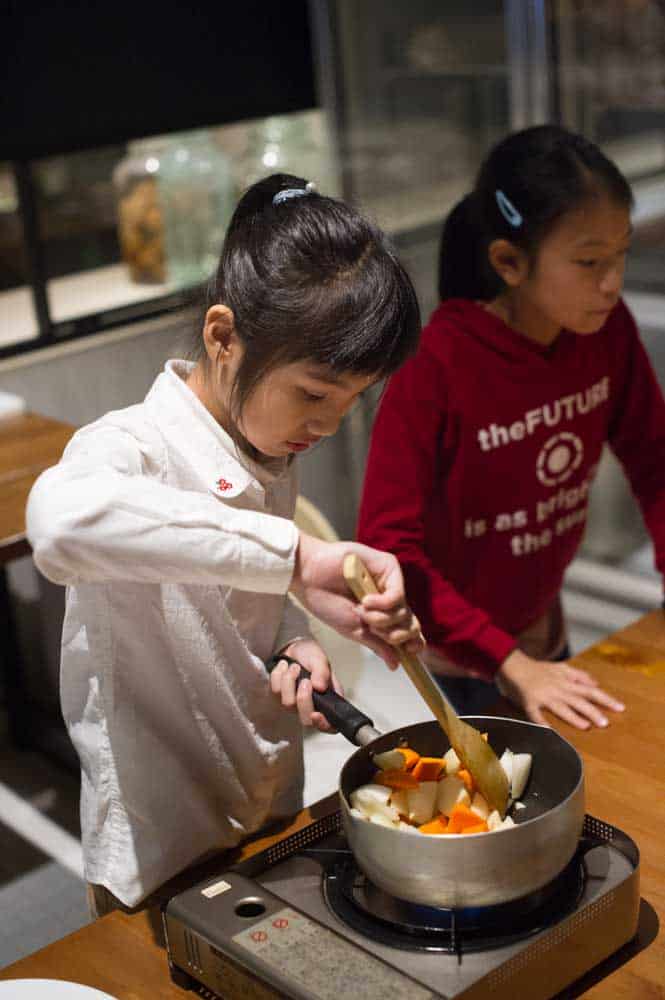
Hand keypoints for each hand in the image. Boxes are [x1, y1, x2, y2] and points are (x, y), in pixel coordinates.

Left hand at [269, 638, 343, 732]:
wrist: (294, 648)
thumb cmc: (310, 656)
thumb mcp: (320, 659)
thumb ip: (322, 672)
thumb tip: (320, 687)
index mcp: (328, 701)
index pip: (329, 726)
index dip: (323, 725)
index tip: (315, 714)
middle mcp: (312, 707)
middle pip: (305, 720)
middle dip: (303, 699)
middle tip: (305, 679)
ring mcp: (294, 705)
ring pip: (288, 704)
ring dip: (290, 681)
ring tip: (294, 666)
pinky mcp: (278, 698)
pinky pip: (274, 692)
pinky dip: (278, 675)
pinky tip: (284, 666)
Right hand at [290, 534, 423, 667]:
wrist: (310, 576)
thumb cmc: (328, 602)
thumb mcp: (354, 631)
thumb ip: (377, 645)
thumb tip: (395, 664)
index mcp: (384, 614)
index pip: (408, 631)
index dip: (414, 643)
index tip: (411, 652)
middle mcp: (390, 598)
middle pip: (411, 624)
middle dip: (394, 634)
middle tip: (373, 629)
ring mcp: (391, 582)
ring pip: (405, 612)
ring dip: (382, 619)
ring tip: (361, 611)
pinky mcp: (389, 567)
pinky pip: (398, 594)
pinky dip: (383, 604)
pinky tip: (365, 600)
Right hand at [496, 649, 624, 729]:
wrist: (511, 664)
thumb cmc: (537, 669)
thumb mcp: (560, 667)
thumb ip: (579, 675)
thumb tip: (596, 684)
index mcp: (566, 680)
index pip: (590, 690)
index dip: (606, 699)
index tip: (620, 708)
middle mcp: (557, 688)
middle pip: (579, 700)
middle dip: (593, 711)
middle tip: (606, 723)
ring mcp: (543, 696)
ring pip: (561, 707)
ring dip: (574, 717)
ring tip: (587, 726)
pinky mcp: (529, 702)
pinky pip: (537, 715)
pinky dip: (543, 724)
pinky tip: (551, 733)